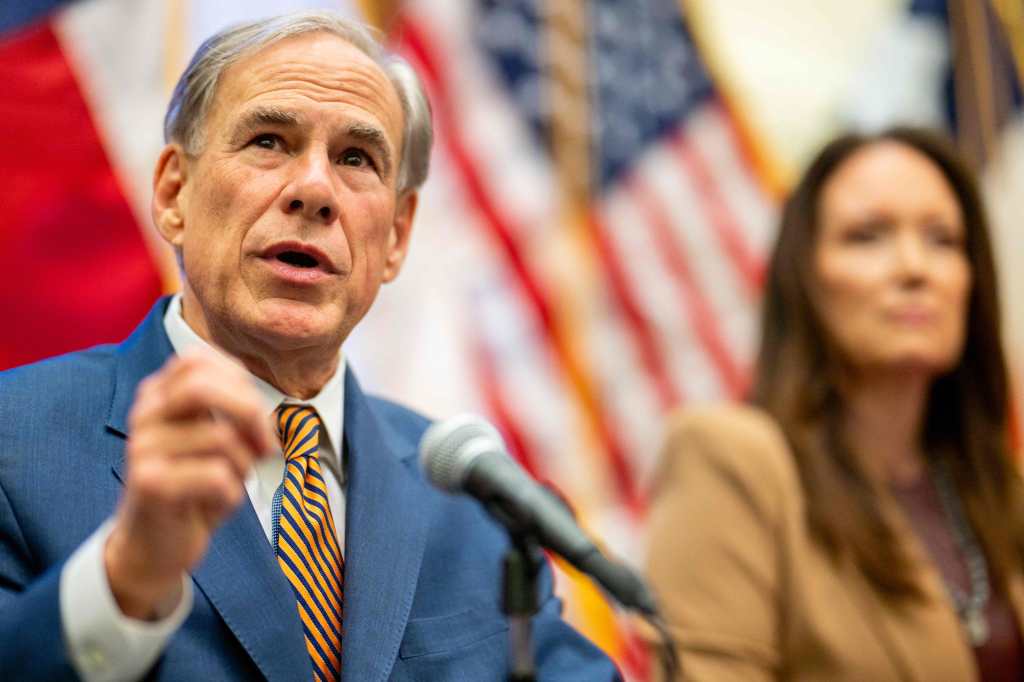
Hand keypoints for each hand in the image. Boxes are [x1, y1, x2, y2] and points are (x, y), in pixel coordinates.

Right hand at [104, 350, 275, 619]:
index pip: (199, 360)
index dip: (239, 382)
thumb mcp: (215, 441)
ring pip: (222, 438)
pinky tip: (212, 509)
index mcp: (158, 396)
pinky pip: (217, 477)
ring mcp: (142, 448)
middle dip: (250, 412)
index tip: (256, 416)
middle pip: (202, 385)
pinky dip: (231, 496)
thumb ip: (234, 413)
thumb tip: (264, 419)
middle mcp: (144, 415)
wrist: (153, 548)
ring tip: (227, 487)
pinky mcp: (149, 484)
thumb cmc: (194, 488)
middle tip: (266, 447)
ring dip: (243, 468)